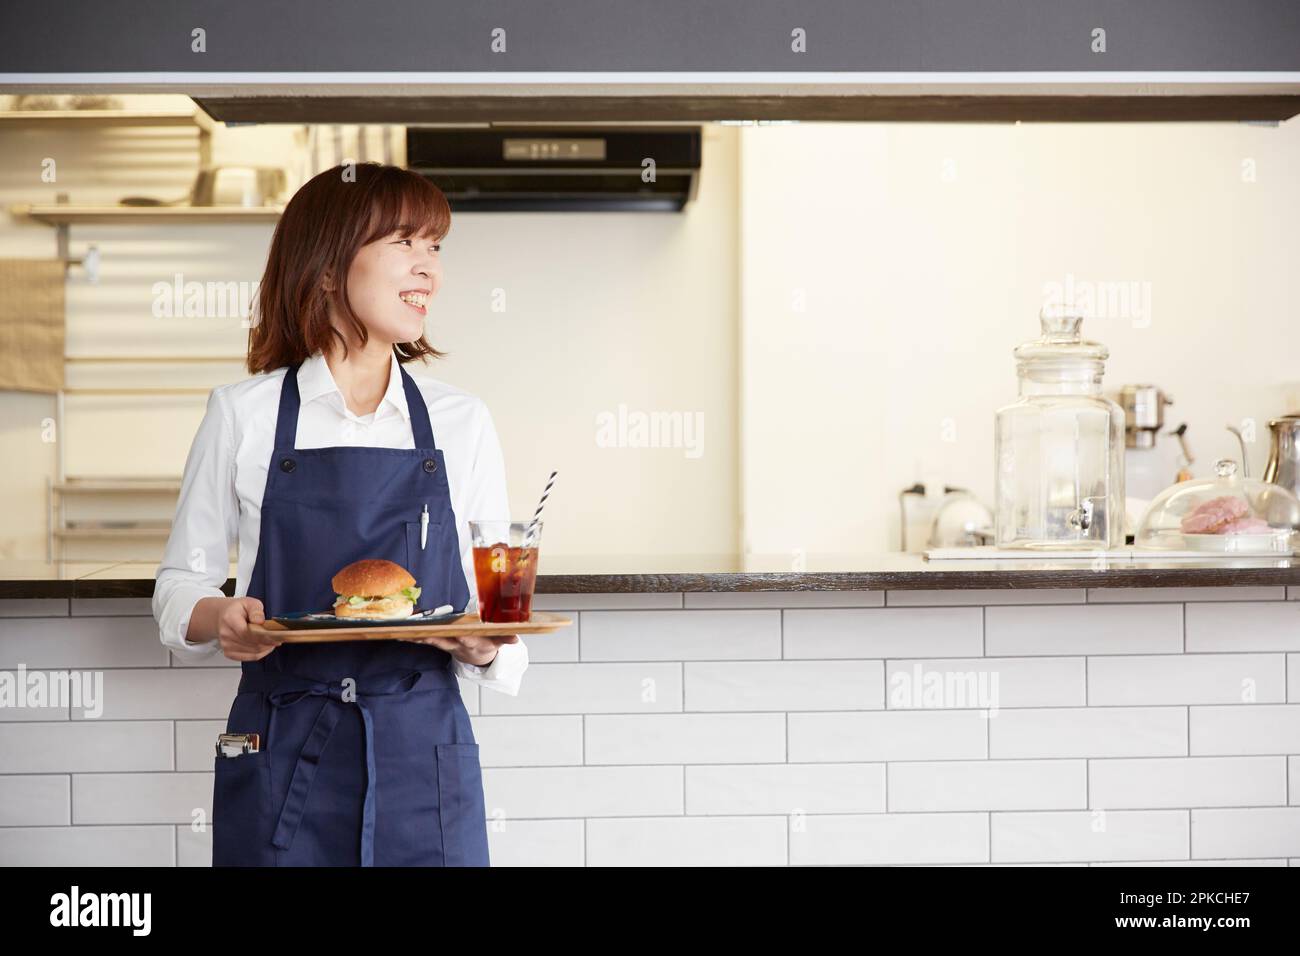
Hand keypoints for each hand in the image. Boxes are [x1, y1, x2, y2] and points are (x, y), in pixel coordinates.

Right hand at [203, 596, 282, 661]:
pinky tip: (266, 647)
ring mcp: (226, 645)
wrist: (223, 616)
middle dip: (267, 642)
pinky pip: (249, 657)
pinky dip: (260, 653)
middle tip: (279, 638)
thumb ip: (256, 610)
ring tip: (273, 641)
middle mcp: (225, 633)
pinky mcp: (229, 653)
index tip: (275, 636)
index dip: (262, 636)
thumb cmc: (237, 610)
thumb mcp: (249, 602)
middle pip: (251, 643)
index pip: (246, 632)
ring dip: (265, 648)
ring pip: (252, 652)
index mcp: (229, 619)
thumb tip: (259, 620)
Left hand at [397, 631, 517, 665]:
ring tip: (399, 632)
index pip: (465, 638)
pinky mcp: (438, 643)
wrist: (480, 656)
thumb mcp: (499, 641)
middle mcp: (456, 644)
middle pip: (441, 640)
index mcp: (471, 642)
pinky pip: (424, 639)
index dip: (459, 636)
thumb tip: (515, 639)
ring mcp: (446, 645)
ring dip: (414, 637)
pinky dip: (411, 636)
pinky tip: (397, 633)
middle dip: (427, 637)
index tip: (452, 633)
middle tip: (414, 633)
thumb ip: (505, 639)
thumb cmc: (489, 642)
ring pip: (429, 640)